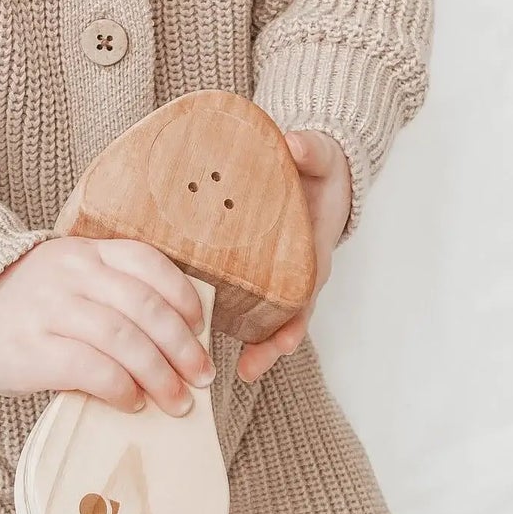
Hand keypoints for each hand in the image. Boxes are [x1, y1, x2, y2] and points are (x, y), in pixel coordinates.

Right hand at [0, 236, 216, 416]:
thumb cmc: (22, 300)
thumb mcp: (65, 278)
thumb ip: (107, 295)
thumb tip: (168, 344)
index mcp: (84, 253)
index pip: (147, 263)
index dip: (182, 295)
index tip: (200, 325)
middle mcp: (71, 275)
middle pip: (144, 307)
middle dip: (182, 346)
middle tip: (202, 376)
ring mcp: (50, 310)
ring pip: (123, 339)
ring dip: (160, 374)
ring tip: (177, 400)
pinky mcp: (30, 349)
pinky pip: (89, 368)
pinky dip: (120, 387)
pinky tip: (132, 403)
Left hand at [236, 130, 351, 385]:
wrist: (314, 166)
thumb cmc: (319, 167)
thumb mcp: (319, 155)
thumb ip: (310, 150)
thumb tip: (294, 144)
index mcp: (310, 251)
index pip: (305, 294)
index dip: (294, 322)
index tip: (283, 343)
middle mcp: (294, 270)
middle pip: (284, 318)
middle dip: (268, 345)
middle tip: (248, 369)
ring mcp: (274, 271)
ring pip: (262, 313)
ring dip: (248, 339)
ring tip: (221, 363)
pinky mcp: (252, 263)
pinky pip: (240, 290)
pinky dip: (222, 310)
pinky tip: (193, 323)